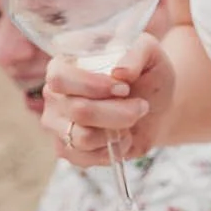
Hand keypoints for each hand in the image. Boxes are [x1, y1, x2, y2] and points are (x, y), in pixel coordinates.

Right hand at [40, 32, 172, 167]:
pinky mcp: (67, 150)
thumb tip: (120, 72)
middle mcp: (54, 96)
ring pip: (83, 138)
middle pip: (79, 110)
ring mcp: (57, 125)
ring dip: (118, 130)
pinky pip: (86, 158)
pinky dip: (113, 149)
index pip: (60, 78)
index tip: (123, 88)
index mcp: (63, 65)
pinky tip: (122, 136)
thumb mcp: (150, 53)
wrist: (155, 108)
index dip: (93, 85)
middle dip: (119, 112)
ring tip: (132, 119)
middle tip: (140, 105)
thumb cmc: (146, 75)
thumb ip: (137, 52)